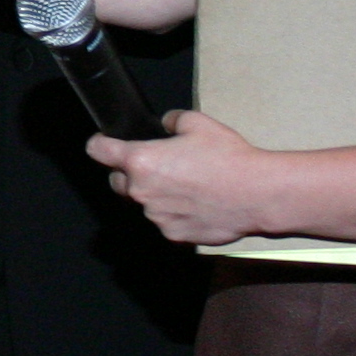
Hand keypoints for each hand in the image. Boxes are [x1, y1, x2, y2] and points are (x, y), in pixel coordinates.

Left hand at [87, 110, 292, 245]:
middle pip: (118, 182)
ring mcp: (156, 216)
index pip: (99, 151)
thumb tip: (167, 124)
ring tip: (188, 186)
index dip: (99, 145)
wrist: (257, 194)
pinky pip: (165, 221)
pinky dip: (175, 213)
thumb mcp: (199, 123)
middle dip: (130, 174)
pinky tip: (197, 203)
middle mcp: (142, 191)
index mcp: (141, 160)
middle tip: (158, 166)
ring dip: (157, 195)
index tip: (101, 144)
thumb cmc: (229, 158)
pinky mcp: (174, 234)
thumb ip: (173, 120)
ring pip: (145, 204)